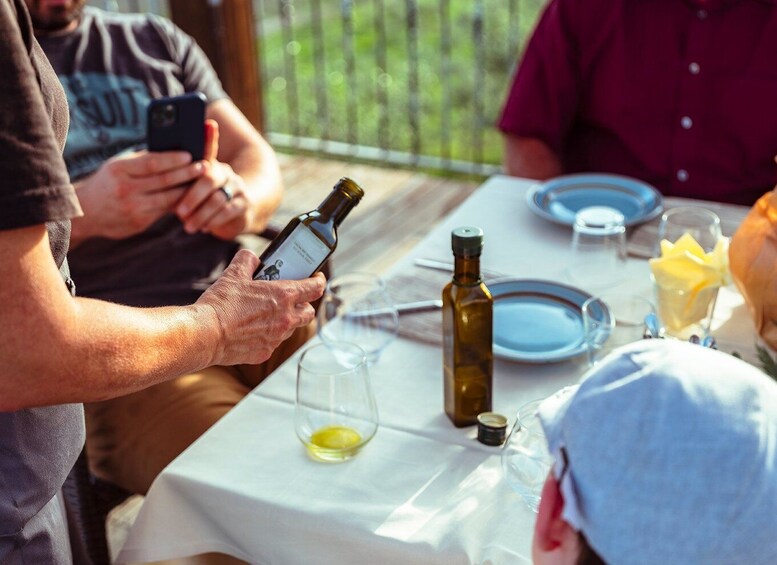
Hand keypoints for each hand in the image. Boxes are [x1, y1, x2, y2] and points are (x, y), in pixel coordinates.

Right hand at [74, 149, 203, 240]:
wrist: (85, 212)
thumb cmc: (108, 182)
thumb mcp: (118, 166)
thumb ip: (141, 161)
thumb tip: (172, 149)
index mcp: (118, 169)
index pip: (152, 163)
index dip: (173, 159)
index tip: (190, 155)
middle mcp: (125, 189)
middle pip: (164, 181)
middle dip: (187, 173)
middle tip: (204, 167)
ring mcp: (132, 208)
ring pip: (168, 198)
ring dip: (188, 190)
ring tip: (202, 182)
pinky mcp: (139, 223)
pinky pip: (164, 211)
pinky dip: (179, 203)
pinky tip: (191, 197)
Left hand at [174, 120, 254, 239]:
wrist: (234, 215)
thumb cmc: (203, 202)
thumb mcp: (190, 191)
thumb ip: (179, 180)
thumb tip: (157, 175)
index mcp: (210, 165)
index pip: (209, 148)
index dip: (209, 136)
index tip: (208, 123)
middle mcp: (226, 172)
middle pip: (209, 178)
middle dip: (192, 196)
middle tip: (179, 212)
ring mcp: (238, 187)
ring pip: (218, 199)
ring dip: (201, 214)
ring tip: (188, 226)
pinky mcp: (245, 204)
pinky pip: (229, 211)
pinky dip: (213, 221)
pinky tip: (203, 227)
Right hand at [197, 249, 325, 365]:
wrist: (205, 334)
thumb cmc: (221, 304)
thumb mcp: (234, 274)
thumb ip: (247, 261)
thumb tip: (252, 258)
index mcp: (283, 296)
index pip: (315, 288)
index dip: (318, 281)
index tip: (316, 277)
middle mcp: (286, 319)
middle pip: (308, 312)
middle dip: (304, 304)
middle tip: (293, 298)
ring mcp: (277, 338)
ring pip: (291, 328)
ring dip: (286, 320)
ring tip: (267, 313)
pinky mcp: (265, 352)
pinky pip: (273, 342)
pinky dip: (268, 335)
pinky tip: (252, 330)